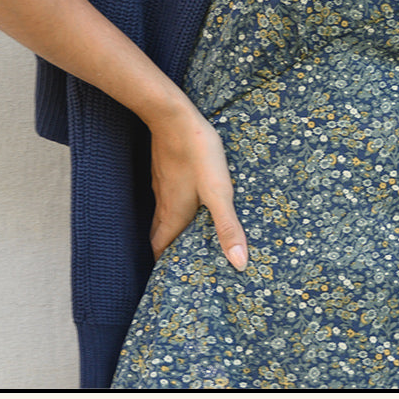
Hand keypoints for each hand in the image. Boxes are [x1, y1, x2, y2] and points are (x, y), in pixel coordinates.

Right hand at [148, 104, 248, 272]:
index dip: (164, 267)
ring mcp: (162, 185)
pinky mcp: (165, 169)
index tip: (170, 282)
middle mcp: (164, 204)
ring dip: (169, 230)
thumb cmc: (198, 153)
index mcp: (174, 215)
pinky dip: (172, 208)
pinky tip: (185, 201)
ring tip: (183, 238)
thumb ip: (228, 227)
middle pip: (159, 236)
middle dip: (166, 252)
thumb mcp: (219, 191)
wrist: (173, 116)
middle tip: (178, 264)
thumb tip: (239, 264)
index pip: (161, 251)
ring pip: (161, 216)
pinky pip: (165, 197)